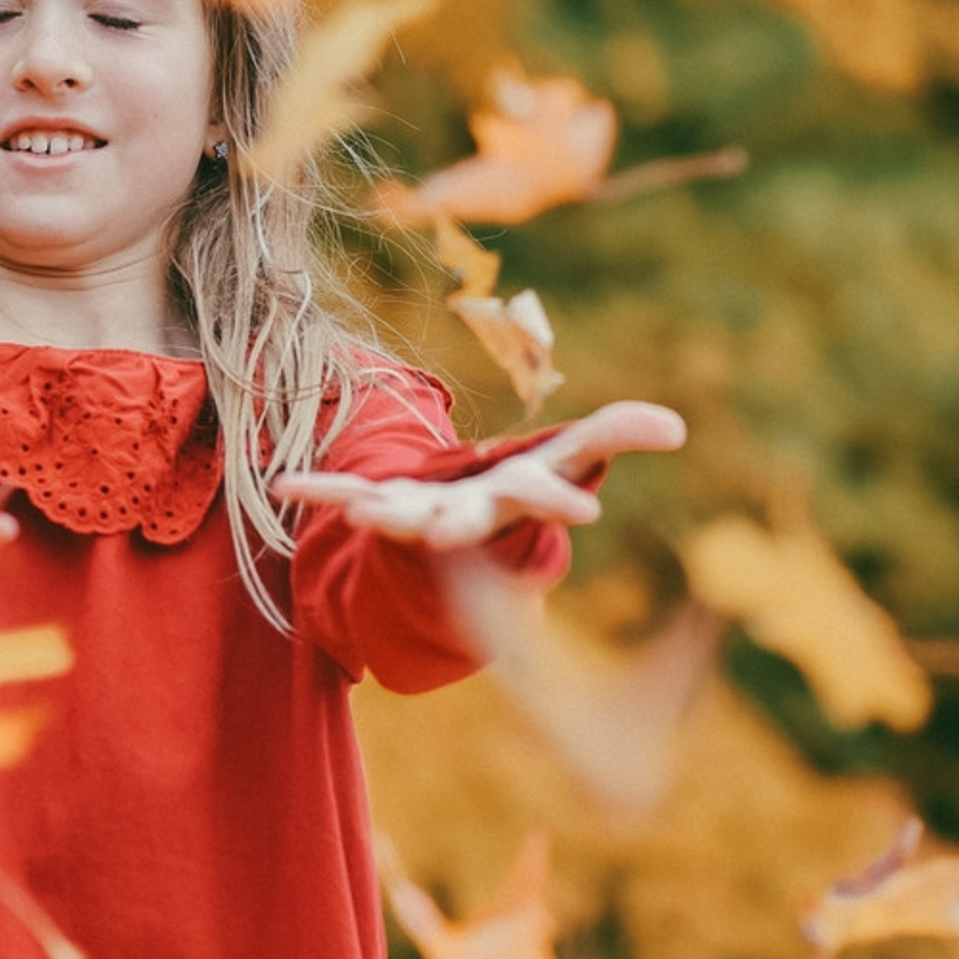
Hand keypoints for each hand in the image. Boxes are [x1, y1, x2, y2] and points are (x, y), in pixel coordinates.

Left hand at [269, 399, 685, 550]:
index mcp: (515, 502)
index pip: (545, 502)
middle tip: (444, 531)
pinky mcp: (378, 506)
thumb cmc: (526, 486)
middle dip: (454, 526)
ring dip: (382, 515)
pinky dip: (316, 490)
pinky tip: (282, 484)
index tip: (587, 511)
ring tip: (362, 512)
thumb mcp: (571, 455)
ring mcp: (417, 517)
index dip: (564, 504)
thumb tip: (676, 427)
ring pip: (400, 519)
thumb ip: (617, 435)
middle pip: (463, 525)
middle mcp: (465, 520)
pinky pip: (343, 495)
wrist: (470, 530)